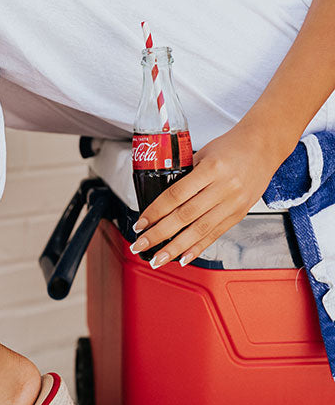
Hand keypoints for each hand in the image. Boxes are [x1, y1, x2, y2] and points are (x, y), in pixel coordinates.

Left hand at [131, 121, 286, 267]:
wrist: (264, 146)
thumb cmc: (233, 146)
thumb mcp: (204, 153)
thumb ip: (185, 175)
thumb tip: (162, 197)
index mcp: (211, 169)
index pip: (176, 195)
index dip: (155, 212)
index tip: (141, 224)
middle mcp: (223, 188)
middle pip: (185, 216)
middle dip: (159, 234)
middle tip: (140, 245)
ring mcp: (233, 203)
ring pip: (199, 230)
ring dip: (175, 248)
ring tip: (158, 259)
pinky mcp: (239, 214)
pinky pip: (215, 234)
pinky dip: (197, 248)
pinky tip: (184, 258)